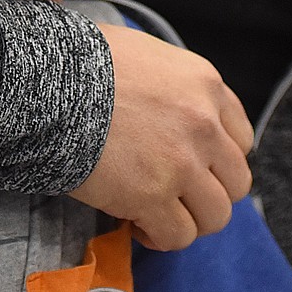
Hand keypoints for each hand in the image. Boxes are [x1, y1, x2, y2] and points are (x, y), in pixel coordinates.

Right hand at [69, 23, 253, 251]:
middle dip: (208, 193)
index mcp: (205, 84)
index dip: (217, 159)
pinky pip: (178, 236)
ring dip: (188, 219)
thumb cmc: (86, 63)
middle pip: (236, 182)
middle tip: (175, 193)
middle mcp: (204, 124)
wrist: (51, 82)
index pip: (240, 138)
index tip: (194, 166)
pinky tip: (137, 223)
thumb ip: (173, 86)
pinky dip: (160, 237)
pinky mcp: (153, 196)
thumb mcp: (146, 54)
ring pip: (215, 216)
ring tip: (157, 212)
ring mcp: (182, 163)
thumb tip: (169, 112)